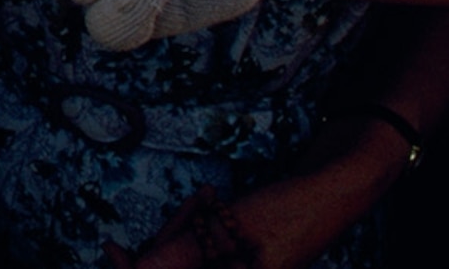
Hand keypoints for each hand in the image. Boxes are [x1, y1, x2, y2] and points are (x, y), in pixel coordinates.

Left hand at [115, 129, 408, 268]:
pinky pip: (205, 247)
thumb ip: (184, 253)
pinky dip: (202, 226)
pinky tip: (215, 201)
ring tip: (210, 199)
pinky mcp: (240, 258)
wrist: (336, 186)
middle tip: (197, 204)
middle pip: (177, 268)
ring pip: (188, 256)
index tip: (112, 249)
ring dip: (189, 227)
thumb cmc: (291, 209)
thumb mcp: (232, 228)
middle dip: (174, 238)